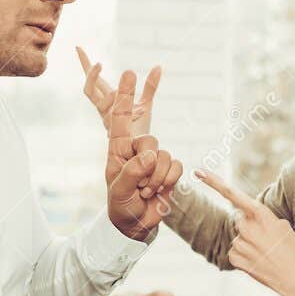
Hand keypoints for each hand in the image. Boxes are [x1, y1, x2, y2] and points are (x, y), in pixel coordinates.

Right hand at [78, 46, 158, 138]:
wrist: (141, 151)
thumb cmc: (140, 128)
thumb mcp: (146, 103)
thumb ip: (151, 86)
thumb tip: (159, 66)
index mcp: (106, 101)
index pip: (93, 80)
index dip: (85, 64)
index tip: (79, 47)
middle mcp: (102, 109)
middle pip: (89, 89)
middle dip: (92, 75)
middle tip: (100, 63)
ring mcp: (106, 118)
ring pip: (100, 101)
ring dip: (114, 94)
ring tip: (129, 94)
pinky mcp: (113, 128)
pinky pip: (113, 114)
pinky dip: (124, 106)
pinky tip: (139, 106)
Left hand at [78, 50, 177, 240]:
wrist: (136, 223)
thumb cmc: (121, 204)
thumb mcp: (119, 190)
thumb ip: (131, 171)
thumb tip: (150, 156)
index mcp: (117, 148)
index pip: (121, 118)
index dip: (126, 96)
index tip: (130, 72)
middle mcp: (136, 150)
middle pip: (150, 141)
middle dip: (147, 167)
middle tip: (139, 187)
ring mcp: (154, 159)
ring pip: (165, 156)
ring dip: (156, 180)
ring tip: (145, 192)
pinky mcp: (169, 169)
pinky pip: (177, 167)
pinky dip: (169, 182)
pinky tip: (159, 193)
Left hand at [195, 169, 294, 295]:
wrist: (294, 278)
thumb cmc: (291, 250)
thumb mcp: (283, 226)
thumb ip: (263, 217)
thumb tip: (249, 219)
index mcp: (261, 214)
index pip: (233, 194)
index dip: (214, 182)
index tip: (198, 172)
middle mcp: (247, 226)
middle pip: (238, 219)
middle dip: (247, 226)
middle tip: (265, 240)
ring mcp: (240, 243)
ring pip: (237, 237)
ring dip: (247, 243)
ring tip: (265, 253)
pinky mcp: (234, 257)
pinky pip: (234, 251)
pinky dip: (244, 256)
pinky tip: (258, 261)